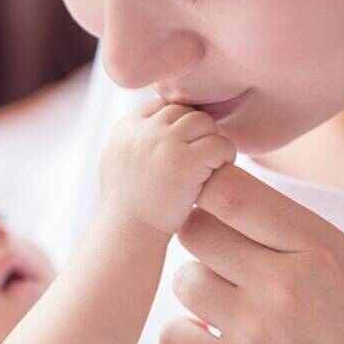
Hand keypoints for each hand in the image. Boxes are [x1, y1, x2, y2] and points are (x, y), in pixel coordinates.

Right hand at [99, 98, 236, 233]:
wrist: (129, 237)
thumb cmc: (129, 207)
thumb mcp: (118, 162)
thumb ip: (137, 137)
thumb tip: (165, 116)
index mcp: (125, 127)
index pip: (163, 106)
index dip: (178, 126)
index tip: (182, 152)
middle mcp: (142, 129)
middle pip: (185, 111)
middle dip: (197, 132)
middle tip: (202, 159)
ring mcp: (163, 142)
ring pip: (204, 122)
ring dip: (212, 142)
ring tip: (210, 166)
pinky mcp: (185, 161)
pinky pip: (220, 143)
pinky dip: (225, 156)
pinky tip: (217, 174)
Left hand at [160, 165, 343, 343]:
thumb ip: (289, 227)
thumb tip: (217, 191)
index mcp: (319, 248)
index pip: (231, 192)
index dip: (207, 187)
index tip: (207, 195)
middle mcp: (285, 285)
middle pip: (196, 231)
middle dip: (202, 237)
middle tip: (223, 256)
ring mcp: (256, 333)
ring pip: (184, 280)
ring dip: (199, 288)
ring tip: (230, 303)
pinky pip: (173, 335)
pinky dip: (186, 335)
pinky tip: (215, 337)